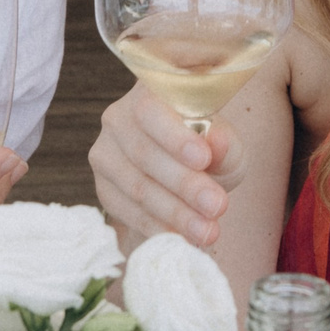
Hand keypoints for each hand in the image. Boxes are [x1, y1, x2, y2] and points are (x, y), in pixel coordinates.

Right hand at [89, 83, 242, 248]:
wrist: (184, 174)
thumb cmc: (207, 148)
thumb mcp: (226, 142)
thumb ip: (224, 143)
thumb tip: (217, 142)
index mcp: (149, 91)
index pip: (152, 109)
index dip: (175, 136)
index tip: (204, 159)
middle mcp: (118, 117)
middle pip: (145, 154)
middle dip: (184, 184)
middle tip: (218, 206)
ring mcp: (105, 153)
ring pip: (137, 186)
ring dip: (175, 213)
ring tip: (208, 231)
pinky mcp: (103, 187)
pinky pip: (128, 211)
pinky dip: (158, 228)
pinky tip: (182, 239)